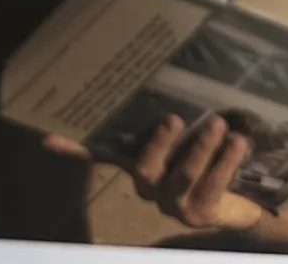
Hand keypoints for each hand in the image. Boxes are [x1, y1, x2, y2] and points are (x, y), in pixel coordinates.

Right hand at [45, 113, 262, 231]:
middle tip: (175, 117)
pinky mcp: (201, 213)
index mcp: (136, 164)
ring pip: (182, 176)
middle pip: (145, 166)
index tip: (49, 136)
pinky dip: (226, 163)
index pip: (100, 155)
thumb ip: (163, 114)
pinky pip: (212, 187)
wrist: (237, 200)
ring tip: (219, 124)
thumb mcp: (181, 136)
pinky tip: (238, 143)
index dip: (74, 147)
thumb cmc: (201, 156)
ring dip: (201, 149)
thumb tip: (149, 73)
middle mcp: (148, 187)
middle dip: (160, 142)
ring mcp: (174, 204)